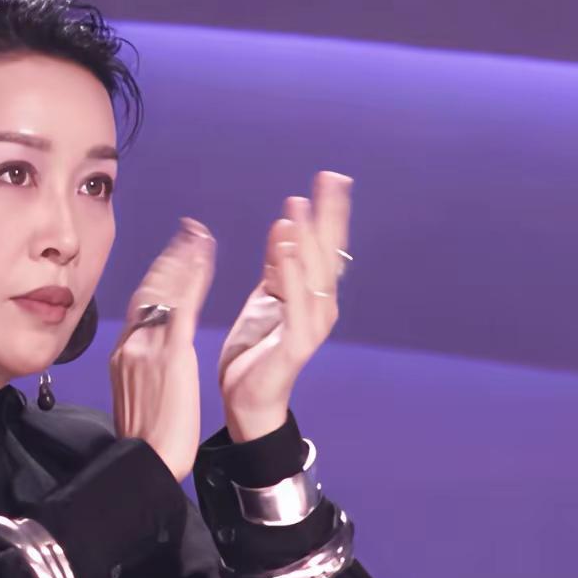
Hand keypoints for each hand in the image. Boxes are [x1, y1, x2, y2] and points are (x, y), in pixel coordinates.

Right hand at [110, 217, 215, 481]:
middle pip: (149, 291)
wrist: (144, 459)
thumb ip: (139, 369)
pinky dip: (192, 278)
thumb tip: (146, 360)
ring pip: (164, 292)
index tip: (172, 258)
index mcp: (124, 355)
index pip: (141, 307)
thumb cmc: (145, 439)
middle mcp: (132, 345)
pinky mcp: (170, 355)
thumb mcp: (134, 395)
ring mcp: (148, 348)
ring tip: (197, 236)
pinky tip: (203, 258)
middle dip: (169, 259)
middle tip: (188, 233)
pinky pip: (182, 307)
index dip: (158, 278)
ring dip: (182, 259)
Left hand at [218, 171, 352, 440]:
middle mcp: (321, 306)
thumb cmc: (256, 351)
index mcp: (313, 294)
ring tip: (296, 207)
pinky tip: (284, 250)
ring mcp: (312, 325)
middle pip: (328, 253)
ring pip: (313, 275)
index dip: (327, 212)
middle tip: (327, 179)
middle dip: (327, 215)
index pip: (324, 245)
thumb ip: (275, 266)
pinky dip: (291, 275)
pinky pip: (296, 304)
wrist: (247, 399)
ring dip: (305, 239)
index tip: (330, 178)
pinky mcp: (298, 344)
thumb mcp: (264, 298)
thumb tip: (283, 226)